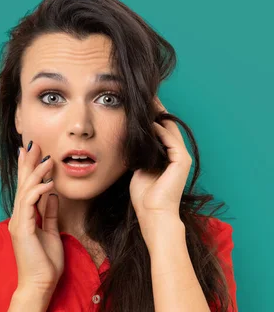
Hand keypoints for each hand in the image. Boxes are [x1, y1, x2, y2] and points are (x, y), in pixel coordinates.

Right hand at [8, 141, 64, 294]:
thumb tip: (52, 196)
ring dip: (37, 173)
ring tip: (47, 158)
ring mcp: (19, 223)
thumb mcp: (52, 233)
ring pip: (26, 190)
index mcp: (24, 218)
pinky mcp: (23, 229)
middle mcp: (18, 218)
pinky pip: (29, 204)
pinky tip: (49, 183)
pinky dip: (39, 191)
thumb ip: (50, 214)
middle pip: (22, 184)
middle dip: (28, 163)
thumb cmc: (45, 264)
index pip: (26, 189)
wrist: (40, 285)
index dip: (29, 169)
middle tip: (33, 143)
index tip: (34, 152)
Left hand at [129, 96, 191, 228]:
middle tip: (143, 96)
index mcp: (168, 157)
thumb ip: (138, 155)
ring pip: (170, 129)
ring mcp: (181, 157)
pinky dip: (160, 130)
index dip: (150, 117)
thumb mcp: (138, 170)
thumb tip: (129, 142)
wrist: (153, 215)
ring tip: (146, 102)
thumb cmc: (144, 198)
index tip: (138, 105)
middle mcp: (177, 155)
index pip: (161, 131)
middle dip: (155, 111)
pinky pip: (170, 139)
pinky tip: (149, 122)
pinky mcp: (182, 161)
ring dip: (158, 115)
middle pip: (167, 125)